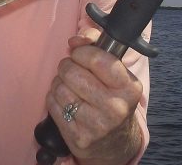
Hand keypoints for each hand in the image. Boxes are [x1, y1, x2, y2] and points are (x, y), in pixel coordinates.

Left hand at [46, 28, 142, 164]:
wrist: (115, 142)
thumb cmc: (111, 96)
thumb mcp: (114, 71)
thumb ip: (95, 44)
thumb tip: (75, 40)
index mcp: (129, 87)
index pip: (97, 58)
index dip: (81, 52)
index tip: (80, 54)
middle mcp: (115, 108)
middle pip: (72, 72)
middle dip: (67, 66)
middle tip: (73, 71)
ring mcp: (97, 126)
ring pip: (60, 87)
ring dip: (60, 83)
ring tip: (71, 88)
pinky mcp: (78, 137)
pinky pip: (52, 103)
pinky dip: (54, 98)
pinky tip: (66, 102)